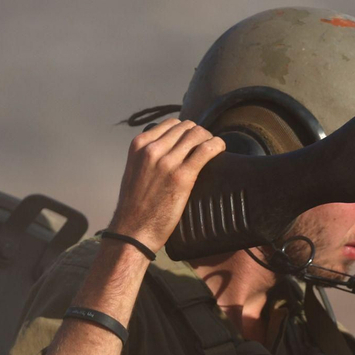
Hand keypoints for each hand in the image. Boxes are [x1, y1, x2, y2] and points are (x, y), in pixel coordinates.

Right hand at [107, 119, 225, 251]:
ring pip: (198, 134)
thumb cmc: (135, 206)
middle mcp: (152, 149)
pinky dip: (217, 146)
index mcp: (139, 145)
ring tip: (215, 150)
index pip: (171, 124)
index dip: (187, 130)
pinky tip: (221, 150)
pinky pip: (206, 150)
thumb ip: (149, 157)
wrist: (133, 230)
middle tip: (207, 147)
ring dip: (210, 139)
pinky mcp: (182, 176)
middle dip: (200, 134)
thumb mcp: (135, 170)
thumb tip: (170, 150)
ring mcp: (167, 162)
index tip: (194, 141)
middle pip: (187, 127)